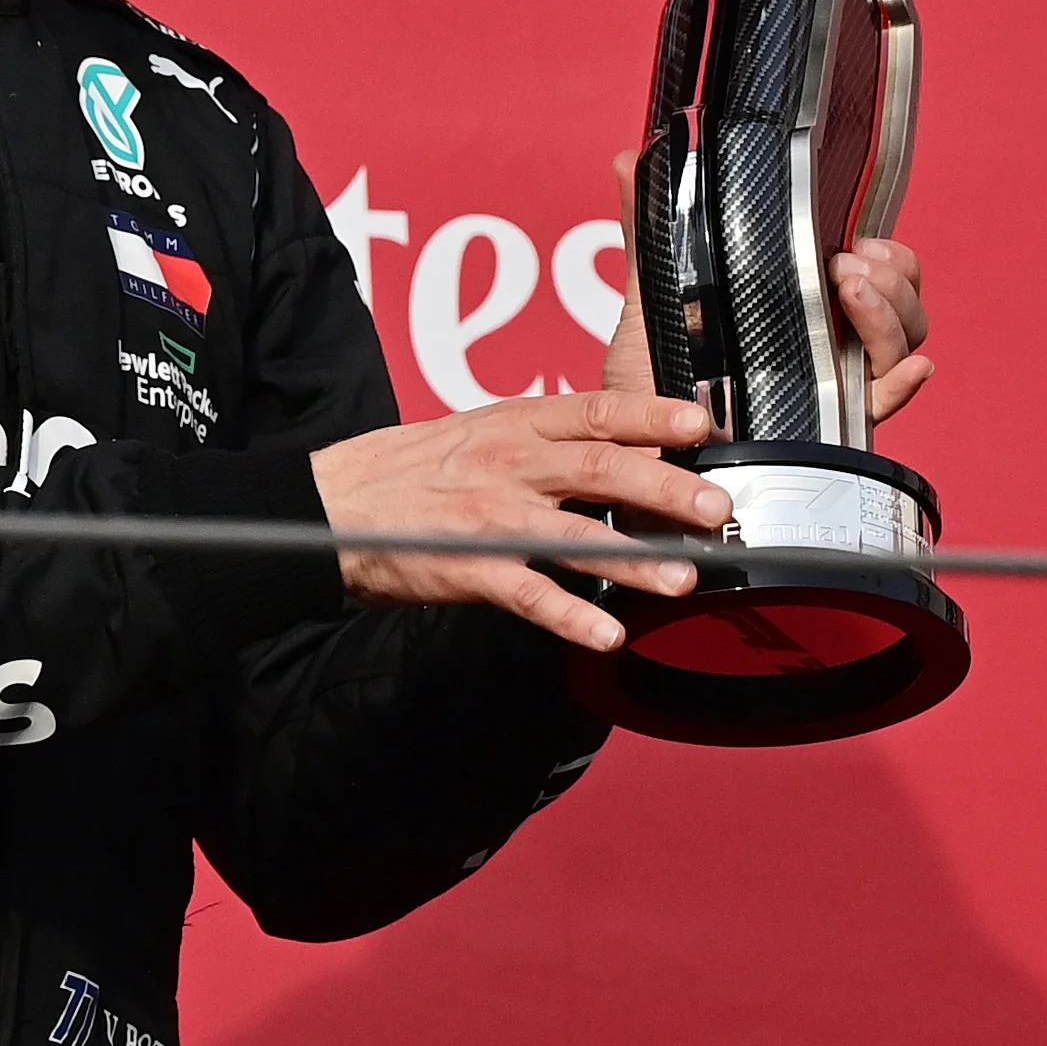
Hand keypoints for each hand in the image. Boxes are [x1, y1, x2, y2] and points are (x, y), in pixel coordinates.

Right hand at [307, 388, 732, 653]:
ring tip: (683, 579)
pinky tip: (607, 634)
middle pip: (599, 468)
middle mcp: (508, 464)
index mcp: (514, 424)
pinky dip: (571, 616)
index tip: (701, 425)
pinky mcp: (469, 569)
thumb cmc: (409, 470)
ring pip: (575, 536)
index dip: (651, 416)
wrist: (331, 505)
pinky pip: (530, 595)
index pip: (595, 411)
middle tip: (715, 507)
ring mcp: (489, 518)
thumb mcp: (479, 432)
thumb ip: (544, 440)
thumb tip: (616, 446)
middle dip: (664, 488)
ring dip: (634, 558)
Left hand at [602, 151, 940, 424]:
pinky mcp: (818, 434)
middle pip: (903, 307)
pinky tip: (910, 367)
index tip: (862, 241)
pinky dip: (903, 384)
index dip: (888, 255)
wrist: (631, 456)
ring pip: (899, 349)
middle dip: (892, 279)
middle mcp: (826, 346)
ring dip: (889, 315)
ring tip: (849, 292)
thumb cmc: (649, 384)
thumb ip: (648, 232)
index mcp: (800, 309)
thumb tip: (628, 158)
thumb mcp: (652, 301)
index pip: (876, 271)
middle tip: (845, 267)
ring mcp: (827, 388)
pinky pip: (878, 409)